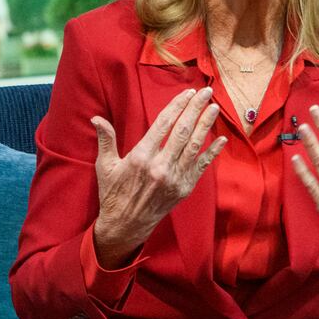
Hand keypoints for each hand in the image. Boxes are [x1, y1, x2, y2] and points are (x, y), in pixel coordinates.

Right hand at [90, 87, 225, 267]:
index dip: (177, 106)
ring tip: (214, 108)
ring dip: (205, 125)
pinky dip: (212, 152)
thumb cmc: (113, 193)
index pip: (164, 124)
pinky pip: (201, 167)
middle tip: (206, 92)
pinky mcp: (184, 189)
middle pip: (182, 131)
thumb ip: (105, 140)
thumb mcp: (105, 166)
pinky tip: (221, 139)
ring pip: (194, 146)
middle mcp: (160, 166)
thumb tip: (96, 118)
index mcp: (141, 156)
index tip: (187, 93)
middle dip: (195, 109)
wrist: (125, 225)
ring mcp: (175, 178)